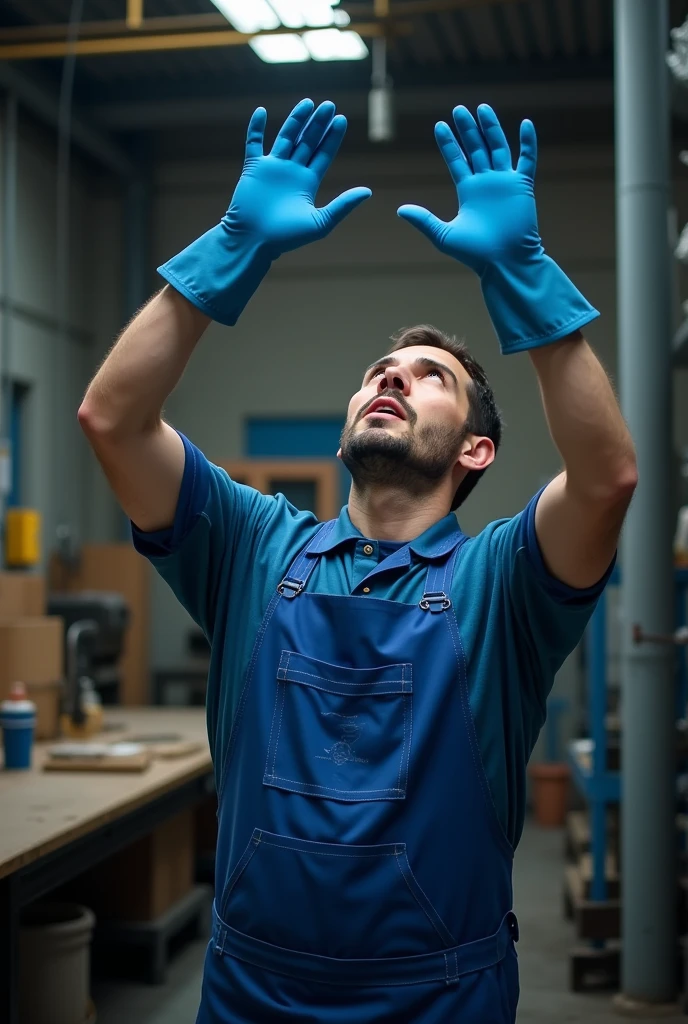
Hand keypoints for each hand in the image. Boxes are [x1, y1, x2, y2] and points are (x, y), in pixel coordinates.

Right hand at [225, 98, 371, 255]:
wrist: (254, 241)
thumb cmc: (286, 237)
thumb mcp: (321, 222)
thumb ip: (343, 205)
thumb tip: (368, 191)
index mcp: (308, 184)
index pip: (323, 154)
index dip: (332, 137)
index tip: (341, 119)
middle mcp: (291, 173)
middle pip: (308, 142)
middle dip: (318, 124)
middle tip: (329, 105)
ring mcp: (272, 169)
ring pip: (286, 137)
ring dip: (296, 120)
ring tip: (308, 103)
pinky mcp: (253, 169)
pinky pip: (254, 143)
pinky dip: (257, 127)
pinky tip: (262, 111)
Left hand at [397, 104, 539, 274]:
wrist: (504, 262)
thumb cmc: (476, 254)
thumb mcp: (443, 235)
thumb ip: (424, 220)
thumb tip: (400, 210)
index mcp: (467, 192)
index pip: (456, 161)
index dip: (449, 143)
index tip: (439, 125)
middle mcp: (486, 184)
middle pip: (475, 149)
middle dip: (467, 130)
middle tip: (458, 109)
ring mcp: (504, 183)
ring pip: (497, 148)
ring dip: (490, 128)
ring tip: (482, 108)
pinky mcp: (522, 187)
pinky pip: (527, 160)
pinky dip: (528, 143)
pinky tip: (526, 124)